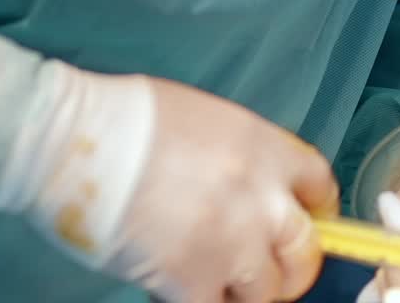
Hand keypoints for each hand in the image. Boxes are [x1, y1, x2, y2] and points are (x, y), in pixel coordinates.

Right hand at [0, 36, 337, 301]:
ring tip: (219, 280)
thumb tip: (247, 184)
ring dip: (248, 291)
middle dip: (290, 263)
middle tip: (266, 267)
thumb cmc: (129, 118)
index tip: (303, 220)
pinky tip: (183, 288)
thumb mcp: (203, 116)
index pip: (319, 184)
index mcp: (262, 145)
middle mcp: (259, 195)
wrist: (80, 141)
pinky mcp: (192, 280)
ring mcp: (230, 242)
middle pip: (306, 249)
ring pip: (269, 292)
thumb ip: (239, 153)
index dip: (314, 209)